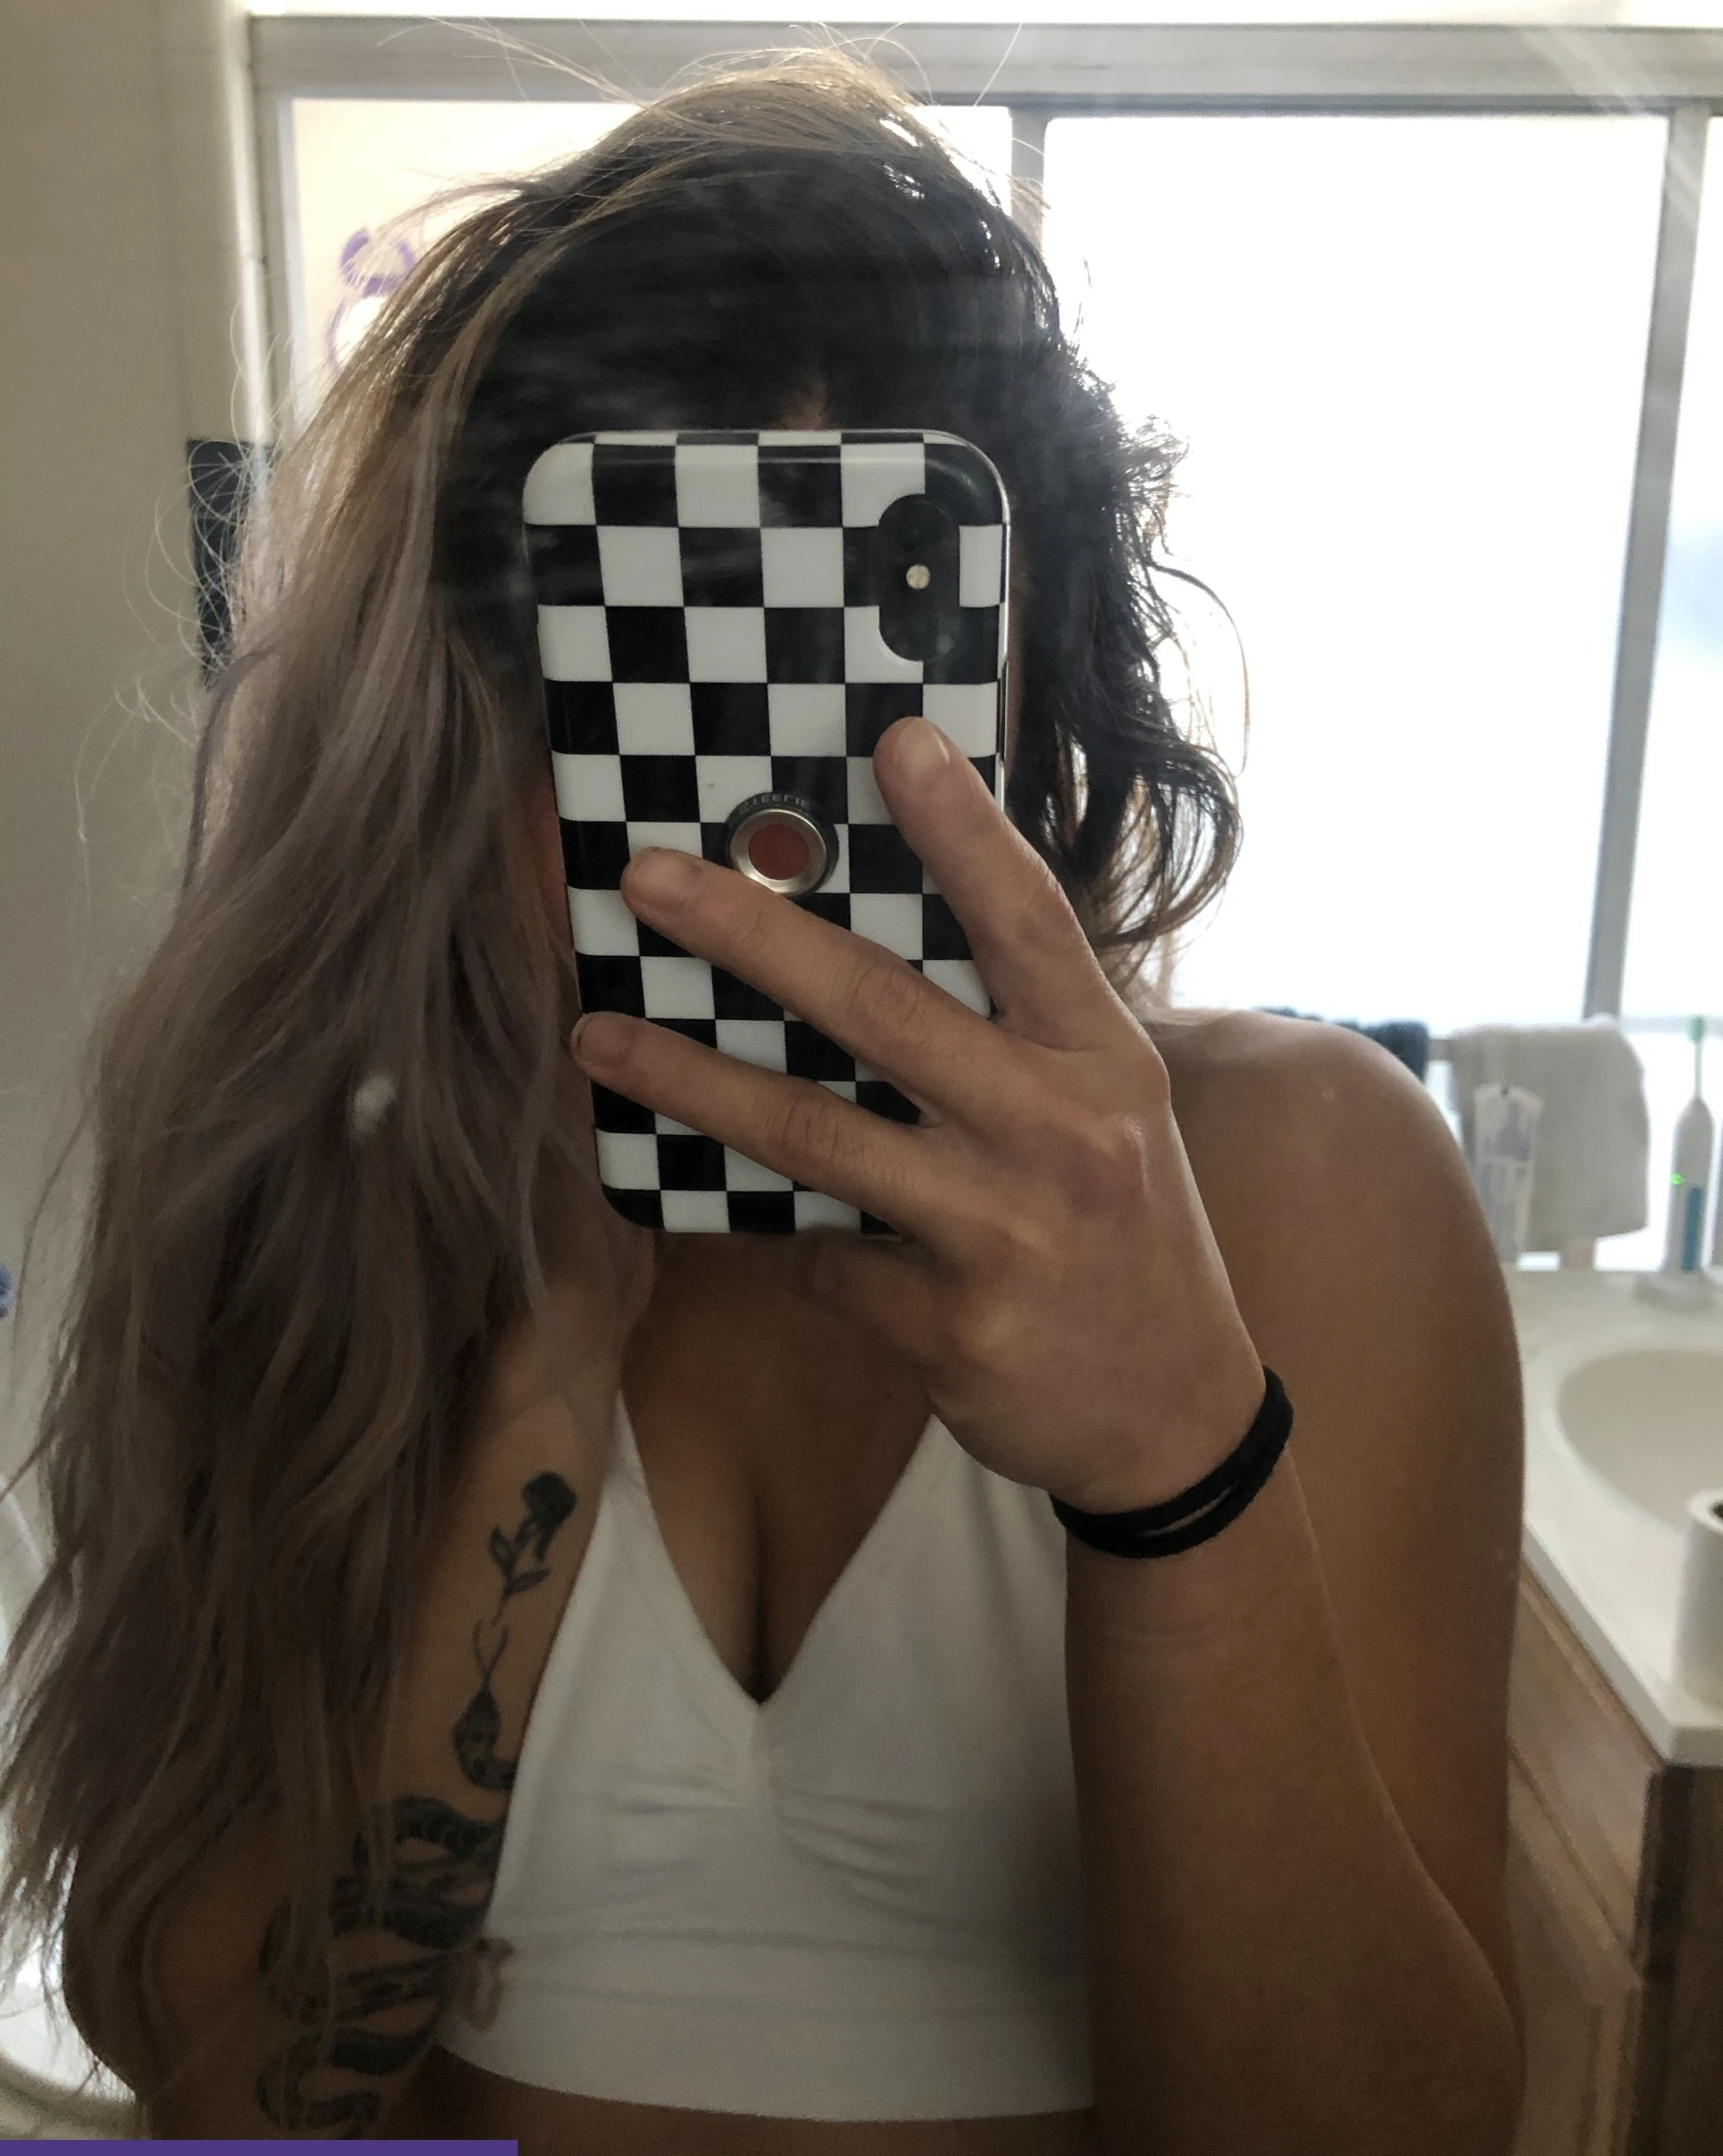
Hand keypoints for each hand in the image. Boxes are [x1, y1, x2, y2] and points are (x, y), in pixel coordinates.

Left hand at [570, 717, 1264, 1511]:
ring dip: (692, 1080)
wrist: (1170, 1416)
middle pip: (883, 1008)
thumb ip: (1015, 1040)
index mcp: (1102, 1061)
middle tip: (650, 879)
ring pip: (814, 1132)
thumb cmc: (1126, 1239)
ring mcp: (1003, 1231)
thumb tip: (865, 955)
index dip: (963, 828)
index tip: (893, 740)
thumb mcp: (1108, 1117)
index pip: (1029, 921)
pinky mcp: (948, 1323)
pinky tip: (693, 1195)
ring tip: (597, 1036)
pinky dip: (750, 1222)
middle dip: (753, 935)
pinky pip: (813, 1252)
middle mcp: (1060, 1131)